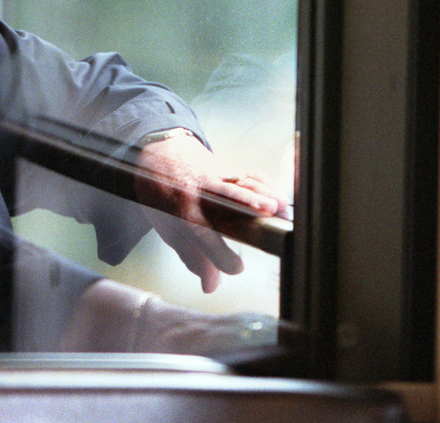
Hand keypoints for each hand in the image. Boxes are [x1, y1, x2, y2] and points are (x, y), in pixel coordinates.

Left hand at [134, 132, 287, 292]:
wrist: (159, 155)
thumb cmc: (163, 195)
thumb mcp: (168, 228)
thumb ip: (191, 257)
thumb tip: (210, 286)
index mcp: (181, 211)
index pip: (200, 234)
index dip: (219, 254)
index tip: (236, 268)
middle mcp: (199, 192)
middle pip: (223, 196)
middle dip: (244, 202)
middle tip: (266, 212)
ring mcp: (215, 177)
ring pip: (241, 183)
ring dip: (262, 193)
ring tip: (280, 206)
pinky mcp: (228, 168)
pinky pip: (250, 175)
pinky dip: (266, 184)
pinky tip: (279, 197)